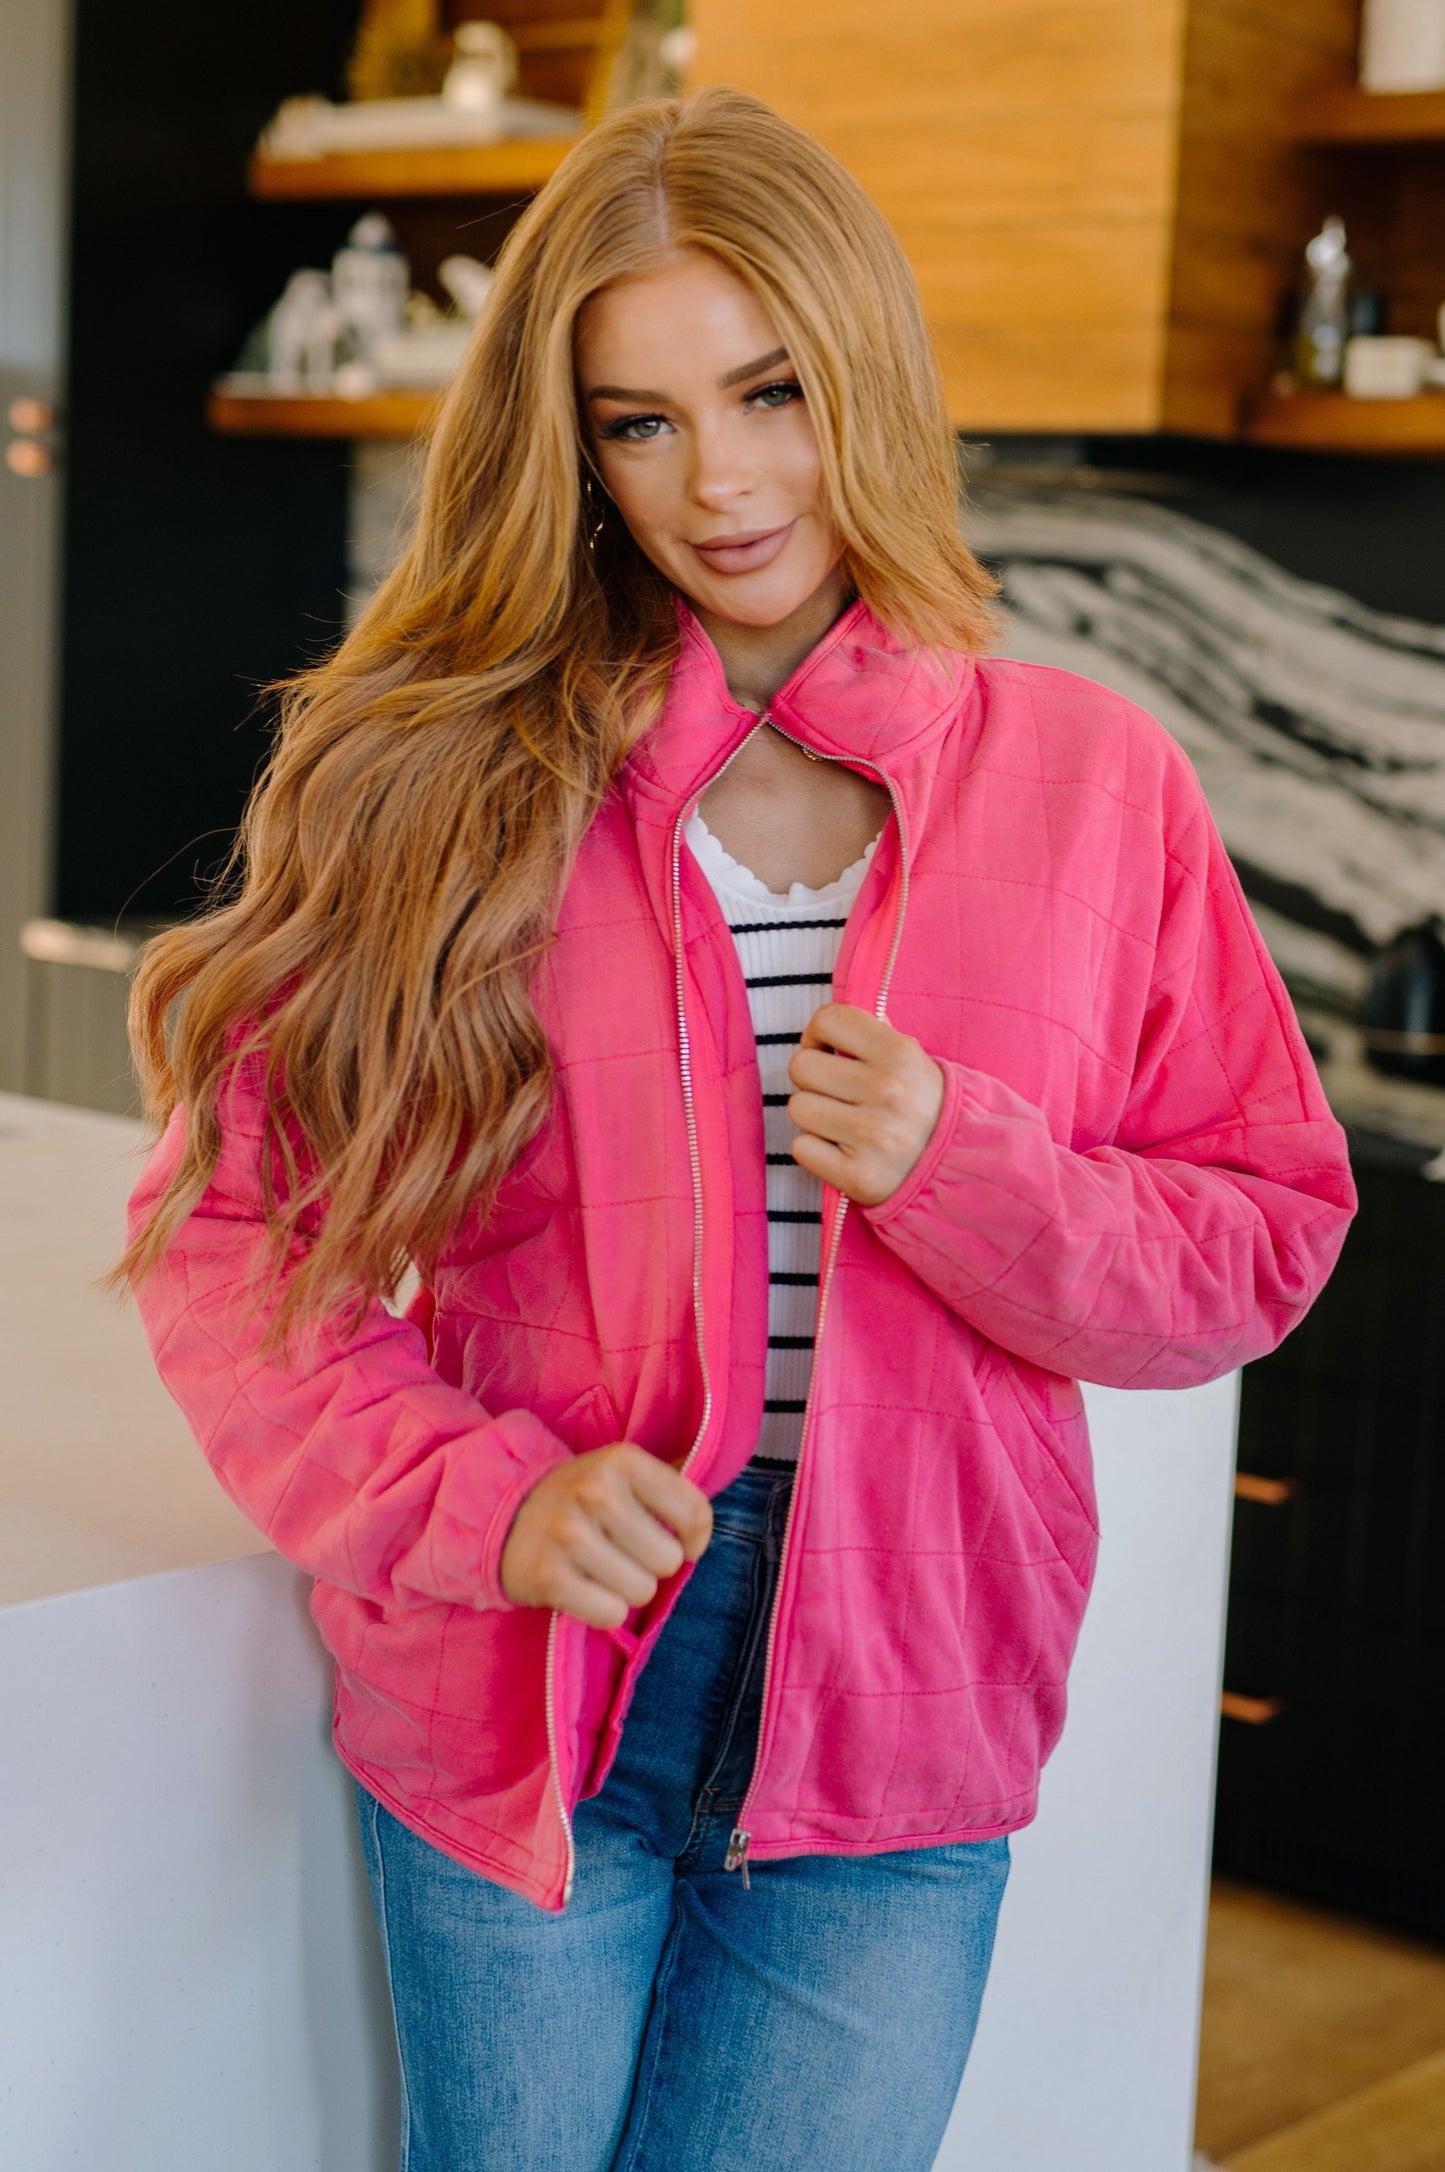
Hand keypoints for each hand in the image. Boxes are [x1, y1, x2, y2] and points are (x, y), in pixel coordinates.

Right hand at [500, 1442, 712, 1628]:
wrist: (500, 1515)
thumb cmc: (576, 1497)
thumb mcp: (618, 1471)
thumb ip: (668, 1480)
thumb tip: (724, 1483)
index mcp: (622, 1460)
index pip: (694, 1512)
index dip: (696, 1539)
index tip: (681, 1543)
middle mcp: (597, 1492)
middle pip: (669, 1560)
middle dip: (653, 1565)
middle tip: (624, 1554)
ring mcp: (570, 1534)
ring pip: (642, 1590)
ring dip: (627, 1589)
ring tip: (602, 1570)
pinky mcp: (550, 1577)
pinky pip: (610, 1614)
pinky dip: (603, 1610)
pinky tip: (585, 1588)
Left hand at [787, 1003, 945, 1206]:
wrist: (959, 1167)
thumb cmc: (926, 1108)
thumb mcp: (915, 1062)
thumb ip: (877, 1035)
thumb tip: (833, 1022)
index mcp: (901, 1054)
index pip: (829, 1020)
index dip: (817, 1036)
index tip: (826, 1052)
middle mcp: (888, 1091)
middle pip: (802, 1066)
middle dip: (812, 1080)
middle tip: (835, 1093)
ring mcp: (873, 1136)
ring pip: (798, 1107)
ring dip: (813, 1116)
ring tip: (842, 1124)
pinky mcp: (858, 1176)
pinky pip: (801, 1148)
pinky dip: (815, 1151)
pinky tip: (841, 1150)